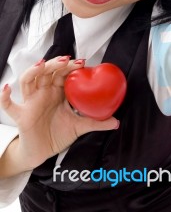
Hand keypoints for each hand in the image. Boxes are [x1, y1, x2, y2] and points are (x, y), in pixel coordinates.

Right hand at [0, 56, 118, 171]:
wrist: (42, 152)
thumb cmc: (58, 134)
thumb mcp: (80, 127)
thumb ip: (97, 123)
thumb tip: (116, 121)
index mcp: (56, 92)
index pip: (62, 74)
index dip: (70, 66)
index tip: (82, 63)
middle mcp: (43, 93)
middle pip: (46, 72)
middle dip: (56, 64)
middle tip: (68, 61)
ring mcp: (31, 102)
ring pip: (28, 81)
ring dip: (34, 71)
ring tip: (43, 65)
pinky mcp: (21, 115)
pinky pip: (10, 105)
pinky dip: (4, 97)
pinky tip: (5, 88)